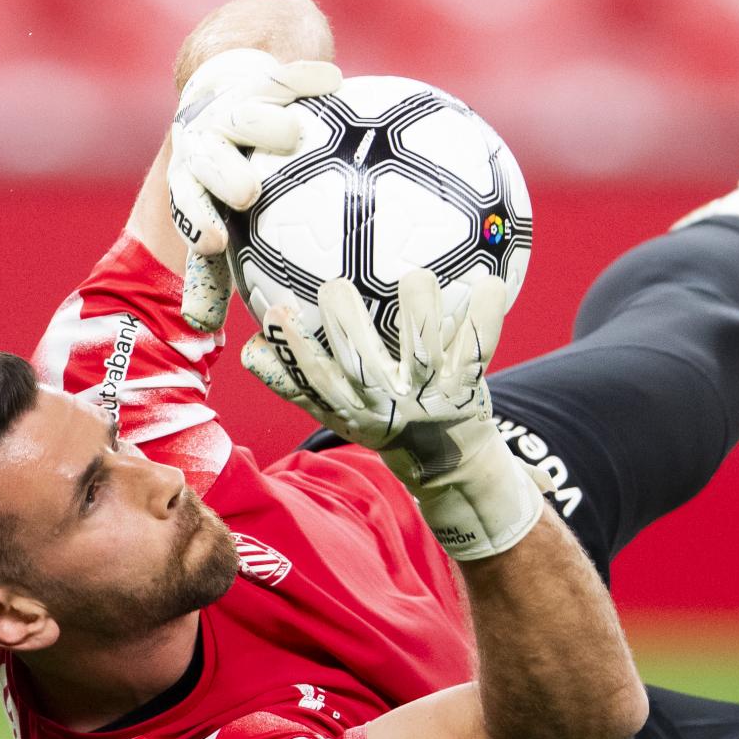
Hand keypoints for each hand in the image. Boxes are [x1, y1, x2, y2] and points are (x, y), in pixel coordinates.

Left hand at [169, 48, 341, 331]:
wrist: (228, 90)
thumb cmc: (238, 181)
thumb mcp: (227, 222)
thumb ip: (225, 271)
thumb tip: (215, 335)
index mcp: (196, 181)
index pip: (188, 201)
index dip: (197, 219)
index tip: (215, 241)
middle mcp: (207, 142)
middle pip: (207, 153)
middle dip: (223, 173)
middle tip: (250, 193)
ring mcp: (232, 105)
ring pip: (242, 111)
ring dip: (263, 123)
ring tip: (295, 133)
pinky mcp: (260, 75)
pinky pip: (284, 75)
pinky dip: (305, 77)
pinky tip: (335, 83)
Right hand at [242, 271, 545, 559]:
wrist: (448, 461)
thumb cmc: (384, 422)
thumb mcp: (335, 415)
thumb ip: (294, 384)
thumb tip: (250, 349)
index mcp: (353, 407)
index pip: (315, 379)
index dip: (294, 347)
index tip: (276, 309)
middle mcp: (390, 402)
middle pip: (363, 364)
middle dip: (346, 323)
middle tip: (335, 286)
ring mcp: (430, 394)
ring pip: (422, 350)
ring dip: (419, 311)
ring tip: (414, 277)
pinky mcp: (468, 385)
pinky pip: (479, 346)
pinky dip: (485, 314)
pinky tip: (489, 282)